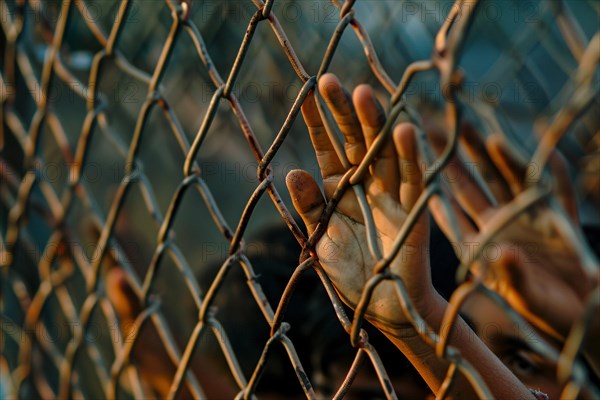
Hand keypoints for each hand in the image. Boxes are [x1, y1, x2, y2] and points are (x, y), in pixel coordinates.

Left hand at [286, 74, 437, 331]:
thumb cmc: (348, 272)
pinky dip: (410, 156)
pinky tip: (403, 130)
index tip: (305, 93)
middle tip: (331, 82)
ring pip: (384, 151)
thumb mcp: (320, 240)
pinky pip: (413, 180)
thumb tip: (292, 173)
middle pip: (356, 141)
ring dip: (374, 124)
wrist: (383, 306)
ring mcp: (392, 194)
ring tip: (363, 95)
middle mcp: (366, 184)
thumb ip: (310, 207)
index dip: (317, 122)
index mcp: (339, 188)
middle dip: (344, 112)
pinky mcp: (415, 210)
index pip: (328, 148)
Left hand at [429, 123, 597, 341]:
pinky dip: (555, 175)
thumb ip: (512, 275)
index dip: (433, 188)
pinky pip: (559, 194)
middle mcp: (500, 225)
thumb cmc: (543, 311)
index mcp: (480, 245)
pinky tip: (549, 154)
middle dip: (458, 159)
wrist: (581, 316)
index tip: (415, 166)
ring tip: (488, 136)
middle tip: (439, 130)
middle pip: (473, 187)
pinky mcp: (561, 222)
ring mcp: (530, 220)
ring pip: (510, 181)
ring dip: (500, 159)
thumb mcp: (524, 295)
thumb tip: (502, 252)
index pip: (449, 212)